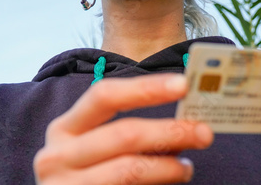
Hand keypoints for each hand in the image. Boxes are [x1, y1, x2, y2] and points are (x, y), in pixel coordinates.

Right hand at [33, 74, 213, 184]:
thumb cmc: (86, 174)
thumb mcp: (93, 147)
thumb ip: (126, 132)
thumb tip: (182, 117)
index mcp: (64, 128)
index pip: (105, 96)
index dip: (145, 88)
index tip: (183, 84)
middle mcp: (58, 156)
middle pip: (123, 134)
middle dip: (169, 131)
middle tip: (203, 132)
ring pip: (130, 170)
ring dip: (168, 167)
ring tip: (188, 167)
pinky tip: (170, 181)